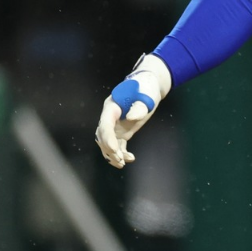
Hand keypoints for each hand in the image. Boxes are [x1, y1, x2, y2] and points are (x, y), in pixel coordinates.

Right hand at [95, 54, 172, 168]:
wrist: (148, 87)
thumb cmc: (146, 88)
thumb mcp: (146, 95)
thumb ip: (139, 106)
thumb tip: (131, 117)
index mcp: (112, 107)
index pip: (105, 124)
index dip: (107, 138)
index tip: (114, 149)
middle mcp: (109, 117)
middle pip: (103, 136)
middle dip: (109, 149)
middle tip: (120, 159)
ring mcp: (114, 125)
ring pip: (108, 143)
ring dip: (113, 154)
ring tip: (123, 163)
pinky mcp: (121, 131)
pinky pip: (118, 144)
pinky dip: (121, 152)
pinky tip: (129, 159)